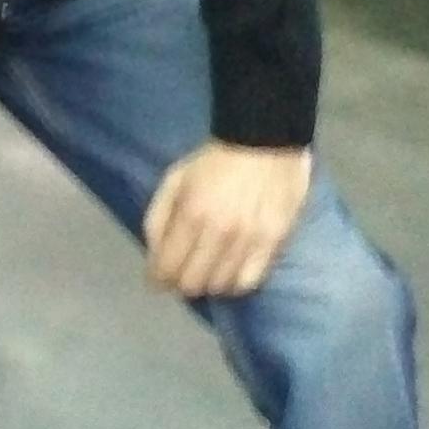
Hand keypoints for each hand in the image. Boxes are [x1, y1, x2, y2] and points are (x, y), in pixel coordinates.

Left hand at [142, 141, 312, 298]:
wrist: (264, 141)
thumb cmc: (213, 161)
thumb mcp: (173, 180)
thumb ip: (158, 218)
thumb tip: (154, 255)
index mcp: (190, 215)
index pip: (167, 268)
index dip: (158, 280)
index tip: (157, 279)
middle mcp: (219, 233)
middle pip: (193, 284)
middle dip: (180, 284)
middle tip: (182, 274)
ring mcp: (249, 240)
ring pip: (220, 287)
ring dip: (208, 284)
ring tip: (206, 271)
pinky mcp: (274, 243)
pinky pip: (250, 281)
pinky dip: (235, 283)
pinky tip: (230, 273)